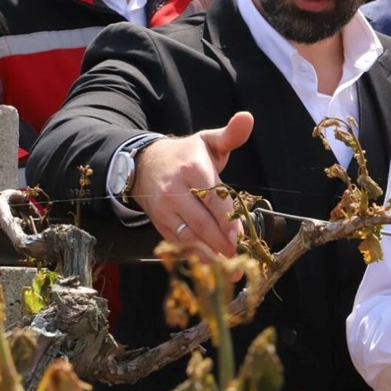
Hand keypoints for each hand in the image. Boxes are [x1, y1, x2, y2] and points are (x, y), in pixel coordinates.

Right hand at [132, 111, 252, 256]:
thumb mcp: (208, 140)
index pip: (213, 198)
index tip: (240, 238)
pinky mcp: (159, 222)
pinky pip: (177, 242)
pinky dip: (194, 256)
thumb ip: (231, 134)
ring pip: (187, 236)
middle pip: (200, 222)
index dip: (227, 221)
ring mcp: (164, 209)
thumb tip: (247, 118)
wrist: (144, 164)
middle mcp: (174, 190)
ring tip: (228, 272)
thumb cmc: (186, 154)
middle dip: (220, 244)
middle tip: (239, 262)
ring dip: (208, 256)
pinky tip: (210, 268)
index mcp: (192, 168)